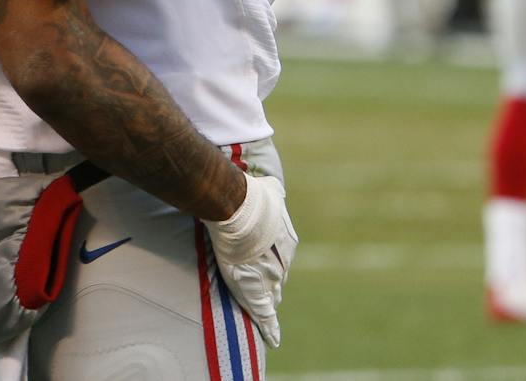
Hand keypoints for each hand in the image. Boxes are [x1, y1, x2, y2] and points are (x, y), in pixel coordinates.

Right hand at [204, 172, 296, 347]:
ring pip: (271, 296)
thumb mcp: (270, 191)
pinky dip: (270, 327)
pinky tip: (274, 339)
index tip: (266, 267)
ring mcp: (270, 278)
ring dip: (267, 304)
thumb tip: (272, 186)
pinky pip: (265, 314)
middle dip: (271, 284)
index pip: (281, 260)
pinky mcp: (256, 291)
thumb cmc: (251, 197)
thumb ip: (271, 193)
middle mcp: (282, 263)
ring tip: (267, 319)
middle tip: (265, 292)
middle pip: (277, 279)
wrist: (239, 209)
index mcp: (286, 243)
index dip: (272, 264)